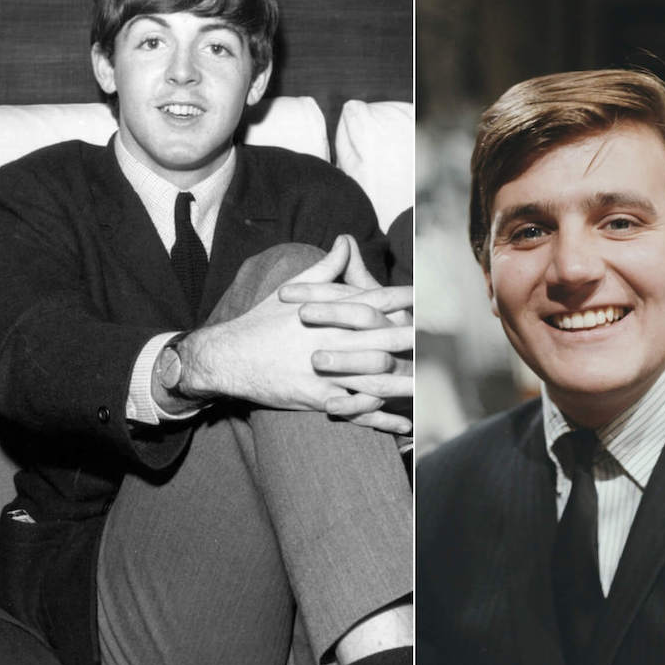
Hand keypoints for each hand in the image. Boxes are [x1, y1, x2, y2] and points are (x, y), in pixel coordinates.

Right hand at [180, 236, 409, 431]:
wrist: (227, 358)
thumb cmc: (259, 323)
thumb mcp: (290, 290)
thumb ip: (325, 268)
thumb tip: (345, 241)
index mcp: (325, 313)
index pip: (371, 302)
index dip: (401, 300)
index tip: (425, 299)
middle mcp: (329, 340)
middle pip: (382, 340)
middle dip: (412, 341)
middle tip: (437, 342)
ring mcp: (324, 372)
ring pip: (374, 379)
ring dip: (404, 384)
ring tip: (429, 387)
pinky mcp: (316, 398)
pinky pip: (356, 410)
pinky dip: (382, 418)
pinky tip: (404, 423)